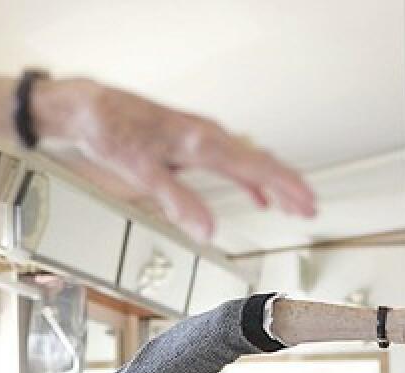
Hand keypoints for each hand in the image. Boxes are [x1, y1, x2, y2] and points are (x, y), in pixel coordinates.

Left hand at [38, 80, 316, 242]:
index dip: (285, 188)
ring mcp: (202, 136)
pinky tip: (255, 194)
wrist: (94, 110)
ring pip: (249, 160)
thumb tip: (207, 231)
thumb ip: (178, 203)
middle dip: (288, 187)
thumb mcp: (142, 175)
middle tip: (310, 209)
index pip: (256, 168)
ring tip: (292, 205)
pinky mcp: (193, 139)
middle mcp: (207, 135)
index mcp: (201, 144)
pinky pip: (233, 159)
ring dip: (273, 183)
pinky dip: (250, 177)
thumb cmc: (113, 134)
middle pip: (260, 163)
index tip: (307, 204)